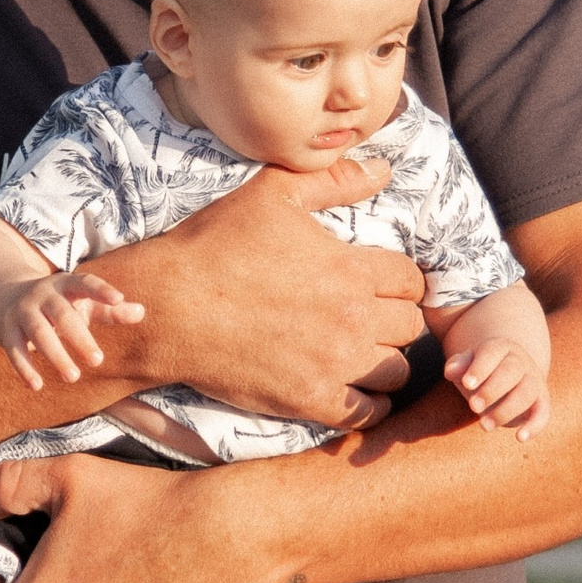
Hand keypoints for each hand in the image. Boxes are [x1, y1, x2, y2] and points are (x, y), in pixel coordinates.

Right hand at [0, 266, 146, 390]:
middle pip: (62, 314)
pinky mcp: (8, 330)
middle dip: (79, 337)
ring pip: (38, 333)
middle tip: (98, 361)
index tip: (119, 299)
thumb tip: (142, 312)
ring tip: (73, 377)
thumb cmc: (60, 306)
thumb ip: (112, 311)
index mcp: (66, 285)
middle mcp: (43, 295)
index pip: (85, 283)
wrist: (8, 298)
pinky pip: (14, 349)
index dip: (101, 290)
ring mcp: (23, 312)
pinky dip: (24, 368)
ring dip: (55, 355)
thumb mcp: (85, 304)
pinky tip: (37, 387)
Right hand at [91, 158, 423, 429]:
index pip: (413, 280)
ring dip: (385, 361)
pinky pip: (369, 413)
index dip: (399, 280)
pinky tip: (349, 388)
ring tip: (361, 353)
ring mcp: (334, 364)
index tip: (377, 283)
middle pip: (412, 325)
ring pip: (398, 371)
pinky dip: (368, 404)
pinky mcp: (311, 400)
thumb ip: (334, 181)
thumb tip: (385, 169)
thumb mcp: (273, 195)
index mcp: (350, 269)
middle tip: (367, 317)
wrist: (168, 308)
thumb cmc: (214, 246)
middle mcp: (352, 319)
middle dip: (395, 318)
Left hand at [446, 334, 550, 439]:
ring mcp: (534, 381)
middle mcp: (520, 361)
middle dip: (492, 390)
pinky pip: (543, 413)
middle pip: (512, 370)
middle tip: (473, 406)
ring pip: (526, 392)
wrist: (508, 378)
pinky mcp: (541, 402)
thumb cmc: (481, 373)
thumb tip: (451, 371)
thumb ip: (457, 366)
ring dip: (506, 411)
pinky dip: (535, 426)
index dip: (480, 368)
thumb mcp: (467, 366)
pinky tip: (520, 438)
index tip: (466, 384)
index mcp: (500, 348)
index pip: (492, 352)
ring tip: (484, 426)